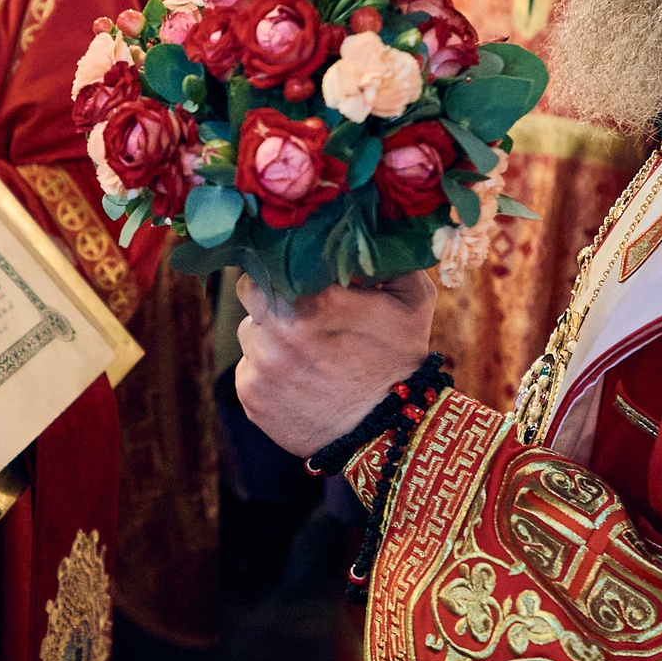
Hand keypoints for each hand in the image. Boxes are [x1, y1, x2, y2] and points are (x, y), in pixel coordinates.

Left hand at [234, 272, 436, 455]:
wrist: (390, 435)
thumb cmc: (401, 361)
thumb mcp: (412, 299)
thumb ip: (387, 257)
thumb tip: (365, 225)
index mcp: (312, 302)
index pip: (269, 261)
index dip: (279, 262)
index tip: (293, 268)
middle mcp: (277, 334)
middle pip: (250, 293)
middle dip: (271, 295)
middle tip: (298, 308)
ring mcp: (261, 368)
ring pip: (250, 333)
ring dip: (270, 335)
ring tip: (306, 350)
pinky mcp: (251, 398)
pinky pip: (249, 369)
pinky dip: (268, 371)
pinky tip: (300, 379)